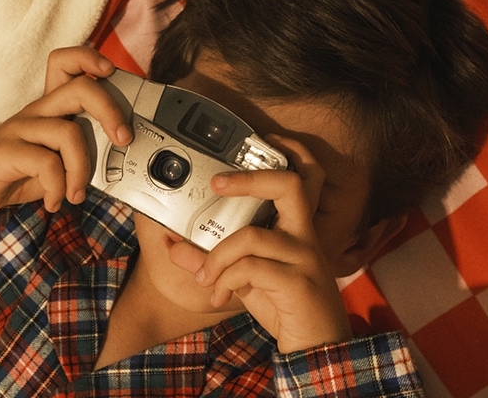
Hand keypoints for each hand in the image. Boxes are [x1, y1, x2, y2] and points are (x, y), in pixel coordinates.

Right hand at [0, 47, 132, 216]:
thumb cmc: (12, 174)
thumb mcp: (52, 162)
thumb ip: (78, 155)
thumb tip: (116, 162)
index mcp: (47, 109)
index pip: (65, 63)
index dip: (90, 59)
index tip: (112, 72)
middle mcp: (35, 112)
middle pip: (79, 88)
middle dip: (111, 111)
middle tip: (123, 139)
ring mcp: (19, 129)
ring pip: (69, 133)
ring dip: (82, 170)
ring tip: (76, 193)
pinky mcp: (6, 151)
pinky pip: (47, 163)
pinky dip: (58, 187)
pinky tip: (53, 201)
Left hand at [170, 136, 352, 353]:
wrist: (315, 349)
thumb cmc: (283, 307)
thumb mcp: (240, 279)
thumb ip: (209, 260)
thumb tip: (172, 245)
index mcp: (296, 228)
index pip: (305, 178)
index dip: (293, 152)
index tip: (265, 139)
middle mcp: (305, 236)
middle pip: (289, 185)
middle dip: (249, 178)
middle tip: (216, 184)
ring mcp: (305, 258)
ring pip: (250, 236)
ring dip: (216, 257)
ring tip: (205, 279)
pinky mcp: (299, 283)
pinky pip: (251, 269)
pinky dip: (226, 280)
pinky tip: (220, 296)